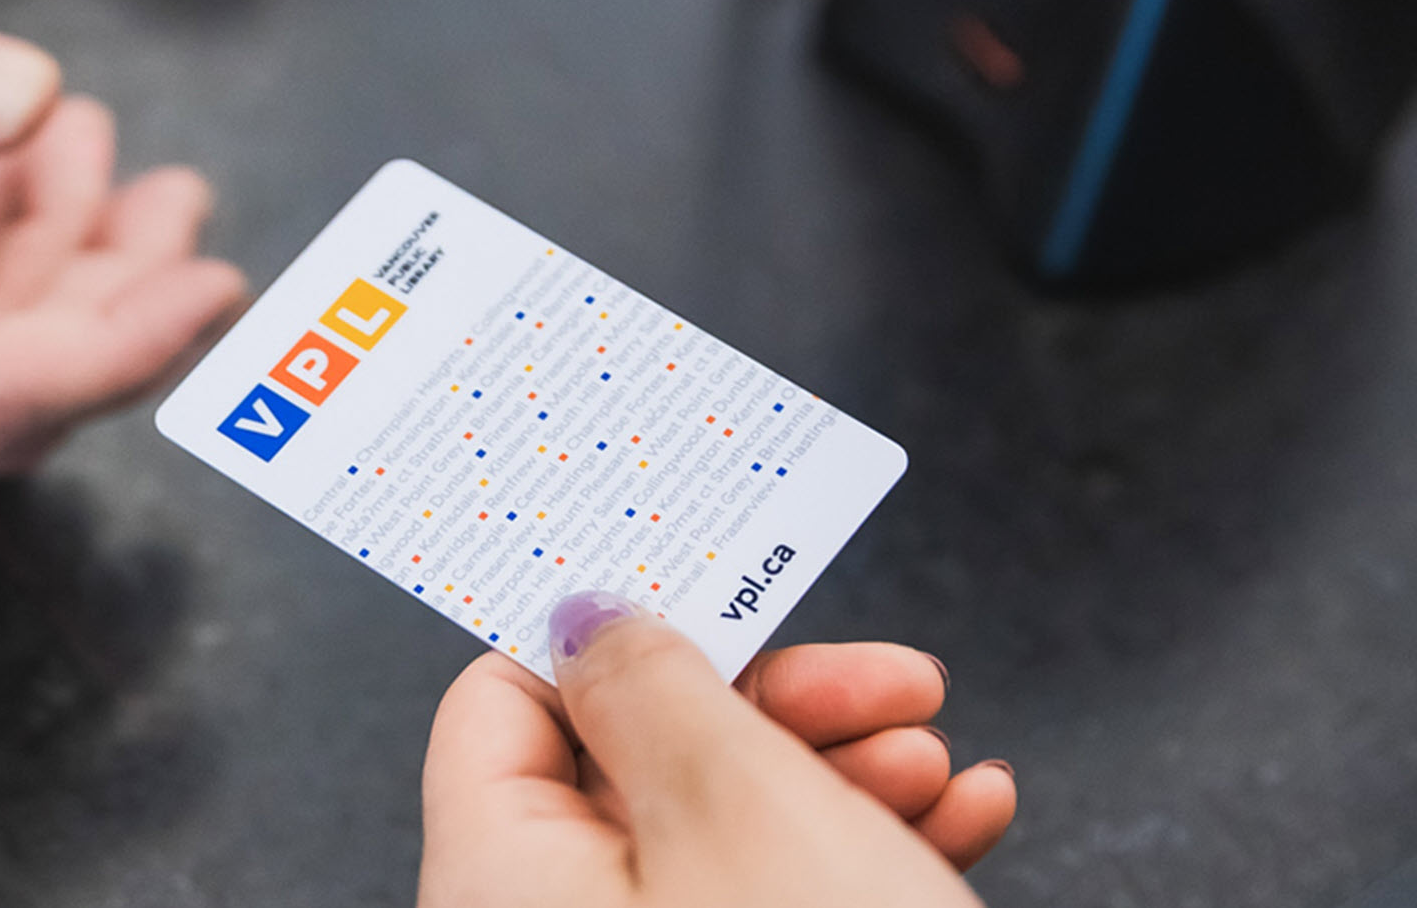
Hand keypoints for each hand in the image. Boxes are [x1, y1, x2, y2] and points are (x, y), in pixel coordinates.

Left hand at [420, 592, 1017, 907]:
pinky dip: (861, 851)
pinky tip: (959, 822)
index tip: (712, 584)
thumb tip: (586, 610)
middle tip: (885, 681)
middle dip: (776, 706)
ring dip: (841, 773)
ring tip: (936, 761)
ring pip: (725, 829)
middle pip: (635, 762)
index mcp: (501, 877)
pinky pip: (776, 896)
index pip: (501, 703)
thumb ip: (654, 685)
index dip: (606, 631)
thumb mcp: (742, 805)